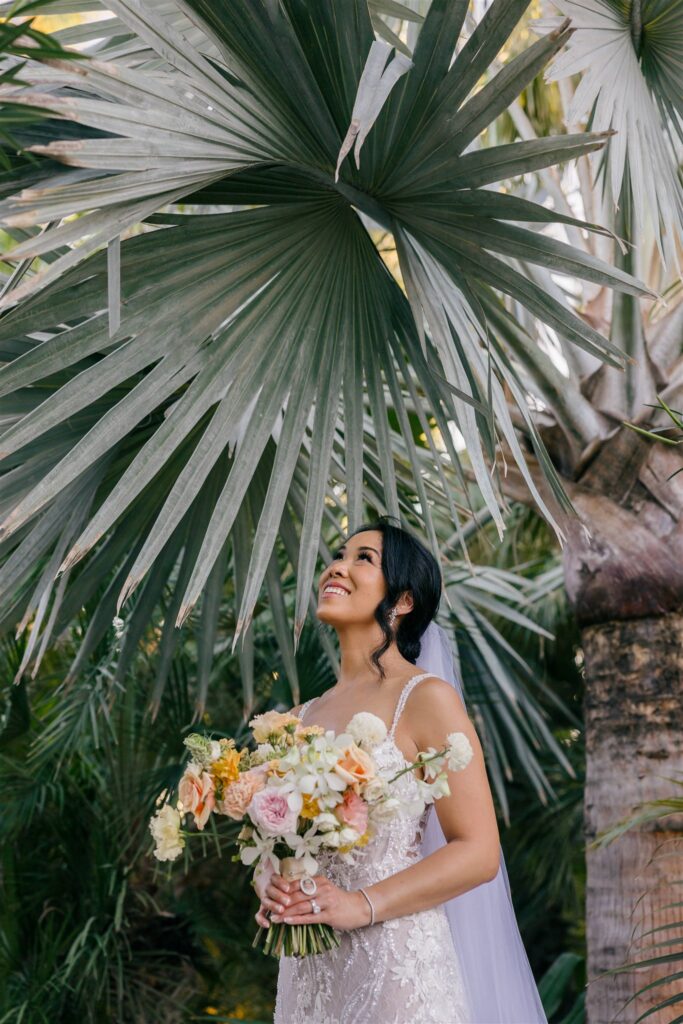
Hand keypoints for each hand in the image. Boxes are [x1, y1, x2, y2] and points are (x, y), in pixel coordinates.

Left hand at [254, 871, 372, 931]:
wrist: (359, 908)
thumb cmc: (339, 900)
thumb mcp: (325, 890)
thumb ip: (311, 890)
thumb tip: (290, 895)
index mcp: (319, 880)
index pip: (296, 884)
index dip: (282, 890)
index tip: (271, 896)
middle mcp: (322, 888)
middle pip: (297, 895)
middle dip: (281, 902)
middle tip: (268, 908)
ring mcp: (326, 901)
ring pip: (301, 906)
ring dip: (286, 912)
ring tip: (274, 917)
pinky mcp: (329, 914)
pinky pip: (310, 917)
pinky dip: (297, 919)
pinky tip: (287, 921)